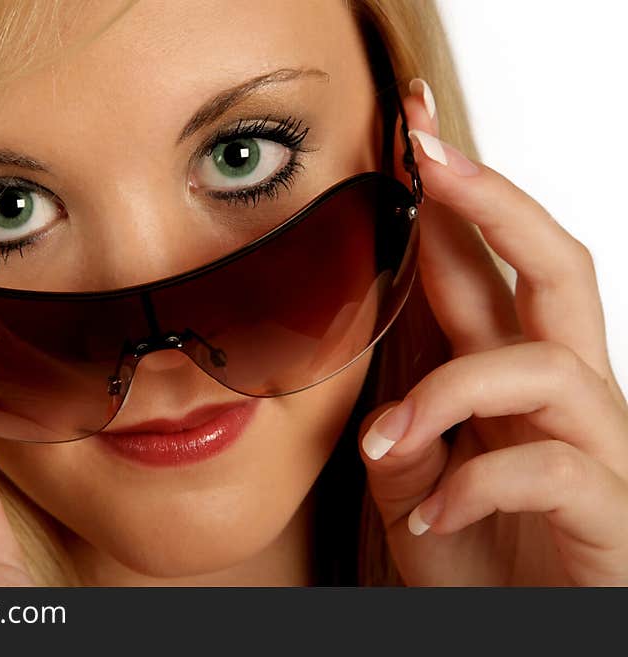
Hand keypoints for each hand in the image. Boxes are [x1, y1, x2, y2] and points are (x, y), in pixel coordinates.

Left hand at [358, 79, 627, 585]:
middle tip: (431, 154)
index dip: (455, 194)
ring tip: (387, 444)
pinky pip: (552, 470)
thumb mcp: (409, 483)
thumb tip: (384, 404)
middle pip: (556, 268)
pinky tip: (429, 515)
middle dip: (496, 202)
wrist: (513, 634)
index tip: (412, 127)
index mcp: (505, 376)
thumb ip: (402, 430)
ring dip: (452, 394)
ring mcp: (592, 447)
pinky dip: (475, 485)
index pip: (484, 266)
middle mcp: (559, 395)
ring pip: (549, 367)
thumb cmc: (468, 554)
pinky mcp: (608, 510)